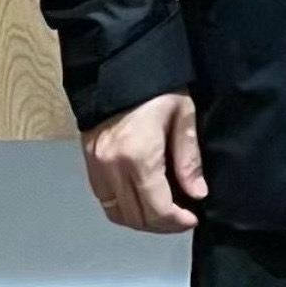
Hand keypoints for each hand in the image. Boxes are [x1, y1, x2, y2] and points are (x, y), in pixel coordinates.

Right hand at [81, 89, 208, 231]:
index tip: (193, 218)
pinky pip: (104, 199)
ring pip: (116, 213)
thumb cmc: (157, 84)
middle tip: (182, 218)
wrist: (119, 61)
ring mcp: (95, 165)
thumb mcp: (182, 115)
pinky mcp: (87, 160)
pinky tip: (141, 199)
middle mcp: (111, 167)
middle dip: (161, 225)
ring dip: (141, 220)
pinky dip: (122, 207)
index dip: (177, 221)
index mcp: (137, 156)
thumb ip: (188, 158)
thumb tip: (197, 194)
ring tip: (163, 212)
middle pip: (135, 217)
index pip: (157, 208)